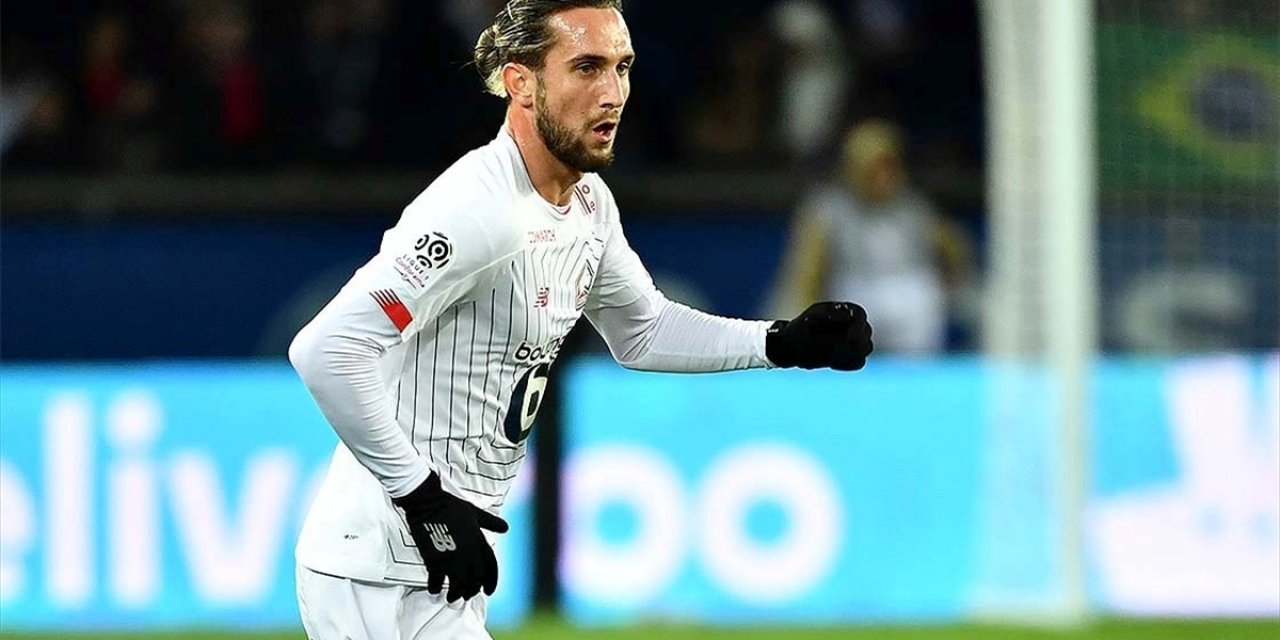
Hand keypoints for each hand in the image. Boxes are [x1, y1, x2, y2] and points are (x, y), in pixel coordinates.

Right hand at [392, 472, 508, 601]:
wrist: (428, 502)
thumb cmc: (451, 506)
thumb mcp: (475, 512)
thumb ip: (491, 522)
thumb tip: (506, 528)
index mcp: (479, 542)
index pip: (490, 567)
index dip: (491, 581)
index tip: (488, 591)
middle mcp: (468, 553)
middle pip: (475, 580)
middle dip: (472, 591)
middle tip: (467, 595)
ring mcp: (451, 558)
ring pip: (458, 585)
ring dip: (456, 594)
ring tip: (452, 598)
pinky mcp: (434, 560)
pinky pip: (437, 581)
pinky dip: (436, 588)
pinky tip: (435, 589)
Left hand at [766, 301, 873, 370]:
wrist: (787, 347)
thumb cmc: (797, 331)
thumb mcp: (811, 322)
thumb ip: (831, 326)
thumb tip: (850, 334)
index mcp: (840, 311)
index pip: (860, 314)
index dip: (858, 325)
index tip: (850, 337)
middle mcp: (848, 325)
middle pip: (866, 331)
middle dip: (857, 339)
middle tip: (839, 347)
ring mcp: (849, 341)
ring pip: (866, 347)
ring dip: (854, 352)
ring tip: (834, 355)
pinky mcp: (846, 356)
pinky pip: (859, 362)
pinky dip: (850, 363)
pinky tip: (832, 363)